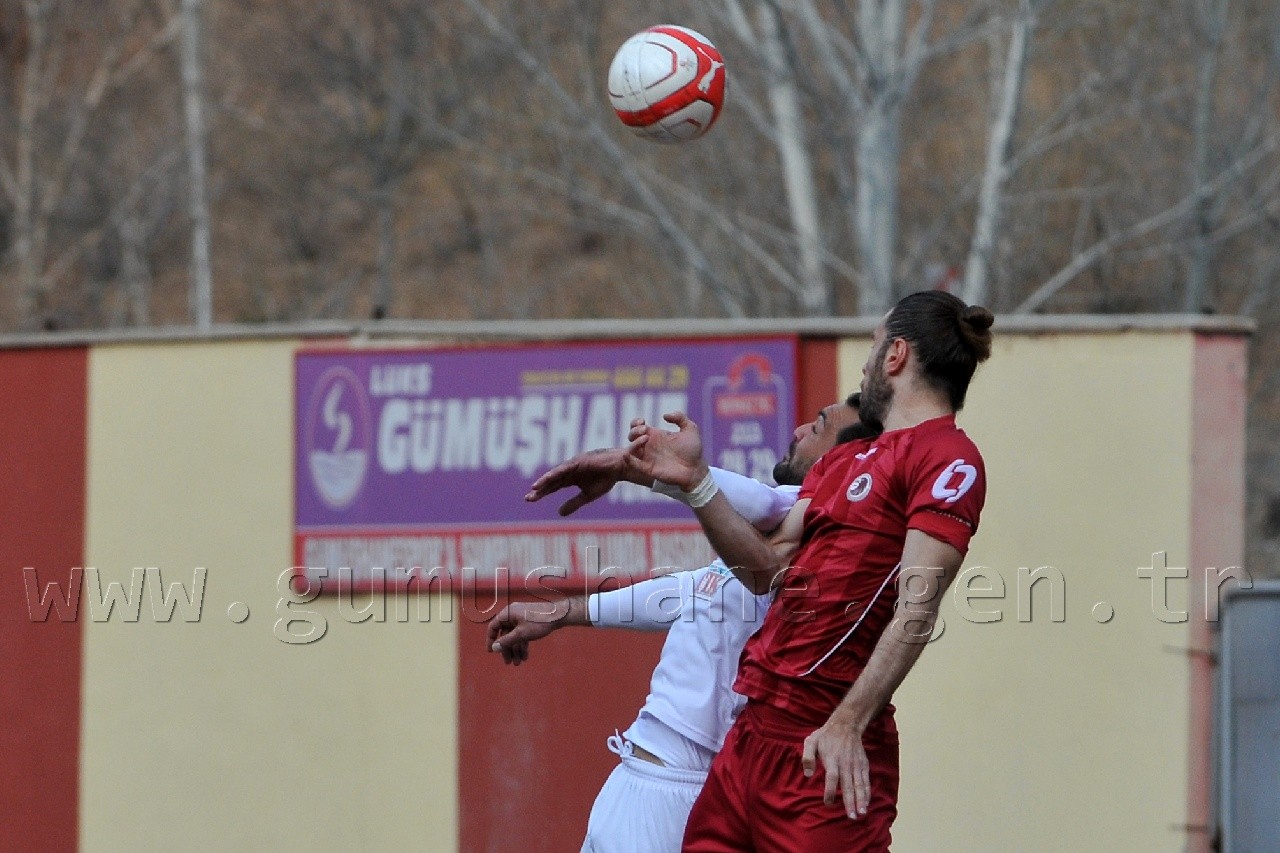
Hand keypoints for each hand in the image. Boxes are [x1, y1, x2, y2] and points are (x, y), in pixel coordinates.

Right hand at [486, 600, 567, 664]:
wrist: (559, 615)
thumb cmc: (538, 622)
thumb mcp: (521, 634)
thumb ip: (506, 641)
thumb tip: (494, 648)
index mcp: (508, 613)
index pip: (493, 626)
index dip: (490, 639)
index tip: (491, 652)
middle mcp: (513, 615)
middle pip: (505, 634)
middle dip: (507, 649)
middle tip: (509, 663)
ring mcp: (521, 618)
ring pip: (514, 636)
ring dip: (516, 649)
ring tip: (519, 663)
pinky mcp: (529, 622)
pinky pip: (522, 635)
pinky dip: (523, 645)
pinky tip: (525, 656)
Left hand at [525, 446, 649, 515]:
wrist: (619, 467)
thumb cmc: (606, 479)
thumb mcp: (587, 495)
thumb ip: (574, 503)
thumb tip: (559, 514)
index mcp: (570, 479)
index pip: (552, 487)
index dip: (541, 493)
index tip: (529, 500)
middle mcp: (568, 471)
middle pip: (550, 482)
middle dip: (539, 490)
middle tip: (527, 499)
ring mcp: (572, 465)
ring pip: (555, 475)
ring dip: (544, 481)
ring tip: (534, 489)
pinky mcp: (578, 461)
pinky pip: (564, 469)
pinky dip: (554, 474)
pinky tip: (546, 480)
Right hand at [627, 412, 707, 490]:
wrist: (696, 469)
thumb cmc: (693, 450)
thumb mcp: (690, 428)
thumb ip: (680, 417)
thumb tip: (664, 416)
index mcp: (656, 435)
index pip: (639, 427)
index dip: (636, 422)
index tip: (643, 421)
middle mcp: (650, 446)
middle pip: (632, 436)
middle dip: (634, 431)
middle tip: (645, 430)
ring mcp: (648, 457)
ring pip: (631, 449)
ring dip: (633, 443)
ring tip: (645, 439)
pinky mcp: (649, 469)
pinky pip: (634, 464)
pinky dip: (629, 459)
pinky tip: (630, 453)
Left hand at [801, 710, 869, 818]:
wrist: (846, 725)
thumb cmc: (825, 736)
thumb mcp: (811, 741)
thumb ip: (807, 757)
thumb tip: (807, 775)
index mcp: (832, 759)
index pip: (832, 778)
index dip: (830, 791)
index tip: (828, 803)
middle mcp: (846, 764)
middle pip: (849, 785)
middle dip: (850, 802)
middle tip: (851, 816)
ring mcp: (856, 765)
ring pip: (859, 785)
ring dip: (861, 800)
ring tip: (861, 813)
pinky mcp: (863, 765)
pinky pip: (866, 781)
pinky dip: (867, 793)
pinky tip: (866, 804)